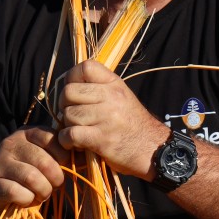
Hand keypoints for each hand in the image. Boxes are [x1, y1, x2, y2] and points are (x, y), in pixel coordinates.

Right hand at [0, 126, 69, 214]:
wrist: (0, 195)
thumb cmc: (32, 177)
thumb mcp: (48, 161)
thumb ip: (65, 155)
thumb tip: (88, 153)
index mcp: (27, 133)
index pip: (53, 139)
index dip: (63, 158)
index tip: (61, 168)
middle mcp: (11, 143)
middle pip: (44, 162)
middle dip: (55, 180)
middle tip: (52, 187)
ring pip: (32, 178)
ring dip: (42, 191)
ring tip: (40, 194)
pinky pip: (18, 192)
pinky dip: (27, 200)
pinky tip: (25, 199)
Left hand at [57, 59, 170, 177]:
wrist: (154, 150)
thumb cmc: (133, 125)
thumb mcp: (122, 98)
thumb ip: (100, 89)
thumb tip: (68, 85)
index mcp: (115, 84)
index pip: (85, 68)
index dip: (72, 78)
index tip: (75, 93)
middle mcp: (112, 97)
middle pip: (69, 92)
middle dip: (65, 106)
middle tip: (74, 116)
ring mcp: (106, 117)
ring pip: (68, 114)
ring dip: (68, 126)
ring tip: (79, 131)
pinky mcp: (101, 139)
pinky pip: (70, 134)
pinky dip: (66, 141)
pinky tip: (74, 144)